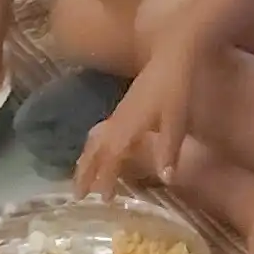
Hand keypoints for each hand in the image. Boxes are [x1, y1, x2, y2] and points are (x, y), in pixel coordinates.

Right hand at [79, 47, 194, 195]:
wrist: (170, 54)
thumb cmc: (176, 88)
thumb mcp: (177, 121)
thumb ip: (169, 150)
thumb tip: (166, 180)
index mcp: (128, 127)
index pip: (111, 158)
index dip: (105, 178)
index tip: (102, 199)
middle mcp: (117, 122)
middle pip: (94, 151)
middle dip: (84, 173)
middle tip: (77, 195)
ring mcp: (118, 113)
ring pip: (94, 140)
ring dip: (85, 160)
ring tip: (80, 178)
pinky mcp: (123, 107)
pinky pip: (101, 132)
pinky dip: (94, 147)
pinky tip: (100, 151)